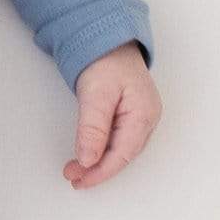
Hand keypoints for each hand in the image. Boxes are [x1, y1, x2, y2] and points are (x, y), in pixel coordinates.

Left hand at [64, 42, 159, 189]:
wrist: (109, 40)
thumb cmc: (106, 60)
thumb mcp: (96, 93)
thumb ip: (92, 127)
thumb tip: (88, 159)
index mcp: (143, 114)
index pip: (123, 155)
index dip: (101, 172)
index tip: (80, 180)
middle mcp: (147, 119)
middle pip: (123, 155)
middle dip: (97, 170)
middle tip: (71, 175)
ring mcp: (141, 118)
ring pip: (120, 150)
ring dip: (98, 162)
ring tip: (75, 169)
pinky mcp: (131, 115)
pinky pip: (118, 141)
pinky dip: (102, 150)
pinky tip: (88, 154)